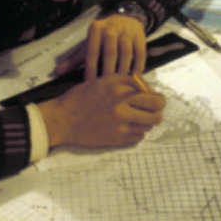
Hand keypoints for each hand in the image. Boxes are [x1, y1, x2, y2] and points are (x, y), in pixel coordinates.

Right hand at [37, 75, 163, 148]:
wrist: (62, 119)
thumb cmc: (80, 98)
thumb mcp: (103, 81)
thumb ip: (126, 83)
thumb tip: (148, 90)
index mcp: (119, 88)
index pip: (152, 93)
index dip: (155, 96)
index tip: (152, 98)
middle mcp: (122, 105)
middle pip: (157, 109)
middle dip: (158, 109)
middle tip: (152, 110)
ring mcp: (121, 123)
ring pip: (149, 124)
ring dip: (146, 122)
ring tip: (136, 118)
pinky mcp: (117, 138)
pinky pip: (139, 137)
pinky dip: (137, 132)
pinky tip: (126, 127)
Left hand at [53, 14, 146, 79]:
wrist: (126, 18)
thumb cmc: (103, 36)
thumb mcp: (89, 43)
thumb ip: (75, 59)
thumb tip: (57, 72)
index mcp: (96, 29)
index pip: (92, 52)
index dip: (90, 69)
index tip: (90, 84)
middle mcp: (112, 28)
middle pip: (110, 52)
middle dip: (108, 71)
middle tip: (106, 88)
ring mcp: (127, 31)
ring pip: (126, 53)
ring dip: (123, 71)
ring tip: (120, 86)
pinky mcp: (140, 36)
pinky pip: (139, 54)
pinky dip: (137, 67)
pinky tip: (133, 78)